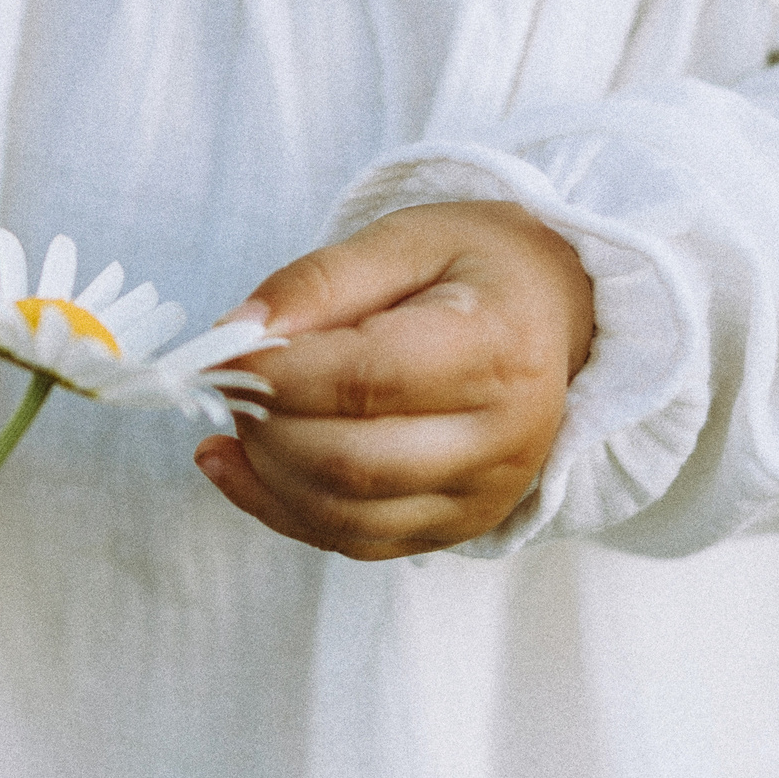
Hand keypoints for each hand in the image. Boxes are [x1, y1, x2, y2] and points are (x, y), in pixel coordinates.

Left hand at [194, 201, 594, 558]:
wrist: (558, 316)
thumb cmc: (478, 269)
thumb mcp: (407, 237)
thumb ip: (321, 280)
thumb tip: (239, 332)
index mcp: (498, 348)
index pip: (368, 379)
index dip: (279, 374)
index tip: (221, 351)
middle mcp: (504, 436)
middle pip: (351, 460)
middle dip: (264, 425)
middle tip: (227, 380)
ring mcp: (485, 494)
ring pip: (345, 511)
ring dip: (265, 470)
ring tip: (237, 415)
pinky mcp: (458, 527)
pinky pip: (352, 540)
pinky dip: (280, 508)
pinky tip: (239, 465)